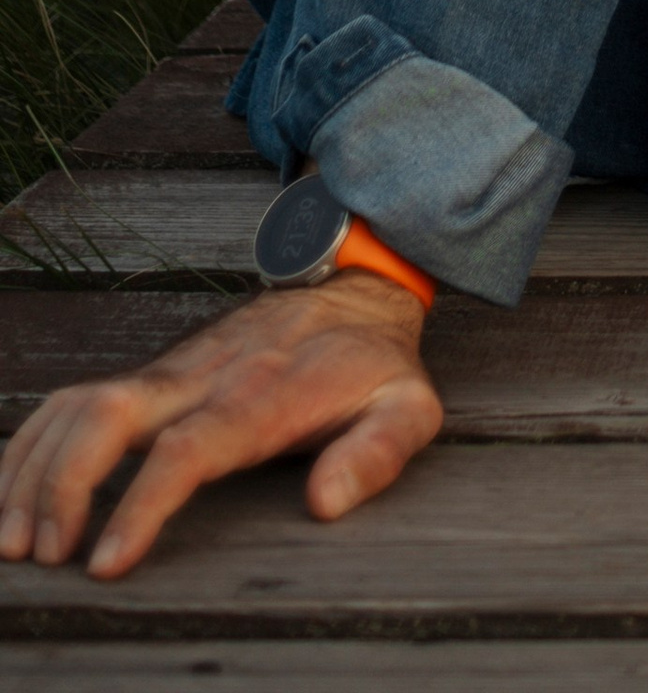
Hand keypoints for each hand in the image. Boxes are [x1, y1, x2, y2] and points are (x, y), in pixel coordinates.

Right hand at [0, 275, 440, 580]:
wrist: (354, 285)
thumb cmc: (375, 363)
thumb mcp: (407, 406)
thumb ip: (376, 454)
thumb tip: (326, 505)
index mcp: (259, 397)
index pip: (185, 449)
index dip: (141, 505)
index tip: (105, 563)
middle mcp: (202, 378)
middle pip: (107, 414)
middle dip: (61, 484)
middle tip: (41, 556)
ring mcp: (171, 370)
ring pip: (79, 404)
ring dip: (35, 467)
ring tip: (13, 541)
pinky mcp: (153, 373)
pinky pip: (75, 399)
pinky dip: (34, 441)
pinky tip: (14, 492)